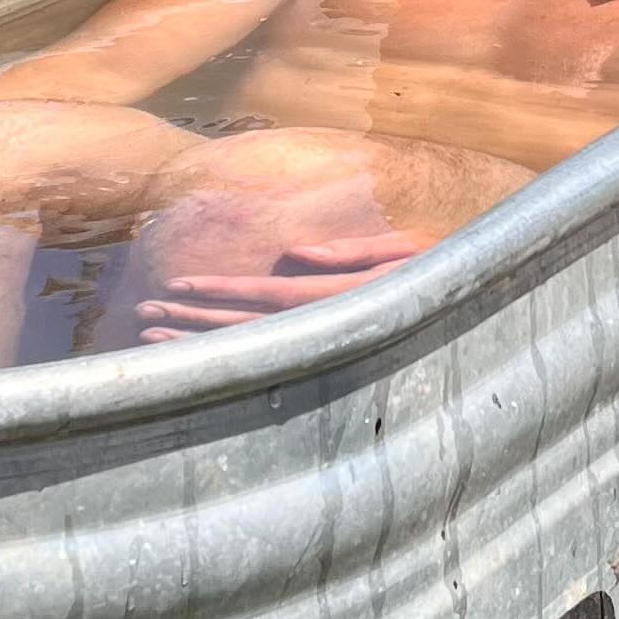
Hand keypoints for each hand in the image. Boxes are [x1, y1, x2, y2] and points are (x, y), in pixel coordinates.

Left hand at [136, 231, 425, 342]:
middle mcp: (328, 331)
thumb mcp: (408, 252)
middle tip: (142, 318)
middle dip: (192, 325)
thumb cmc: (441, 275)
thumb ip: (352, 252)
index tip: (175, 288)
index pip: (267, 296)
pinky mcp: (328, 366)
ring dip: (201, 347)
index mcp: (342, 299)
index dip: (219, 292)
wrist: (476, 320)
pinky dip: (229, 361)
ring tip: (152, 342)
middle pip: (247, 331)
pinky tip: (195, 361)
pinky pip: (269, 365)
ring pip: (252, 353)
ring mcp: (326, 353)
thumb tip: (294, 254)